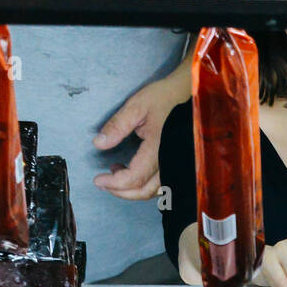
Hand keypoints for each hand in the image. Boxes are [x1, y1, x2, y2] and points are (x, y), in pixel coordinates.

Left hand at [93, 68, 185, 200]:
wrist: (187, 94)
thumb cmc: (165, 98)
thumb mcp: (137, 106)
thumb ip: (117, 126)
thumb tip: (99, 143)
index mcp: (158, 150)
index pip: (134, 178)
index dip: (114, 183)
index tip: (99, 180)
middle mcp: (168, 163)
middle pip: (143, 191)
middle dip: (120, 191)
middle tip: (104, 182)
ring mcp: (173, 166)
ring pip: (151, 191)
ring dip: (131, 189)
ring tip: (115, 171)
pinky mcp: (174, 165)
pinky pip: (157, 185)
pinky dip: (141, 185)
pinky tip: (130, 171)